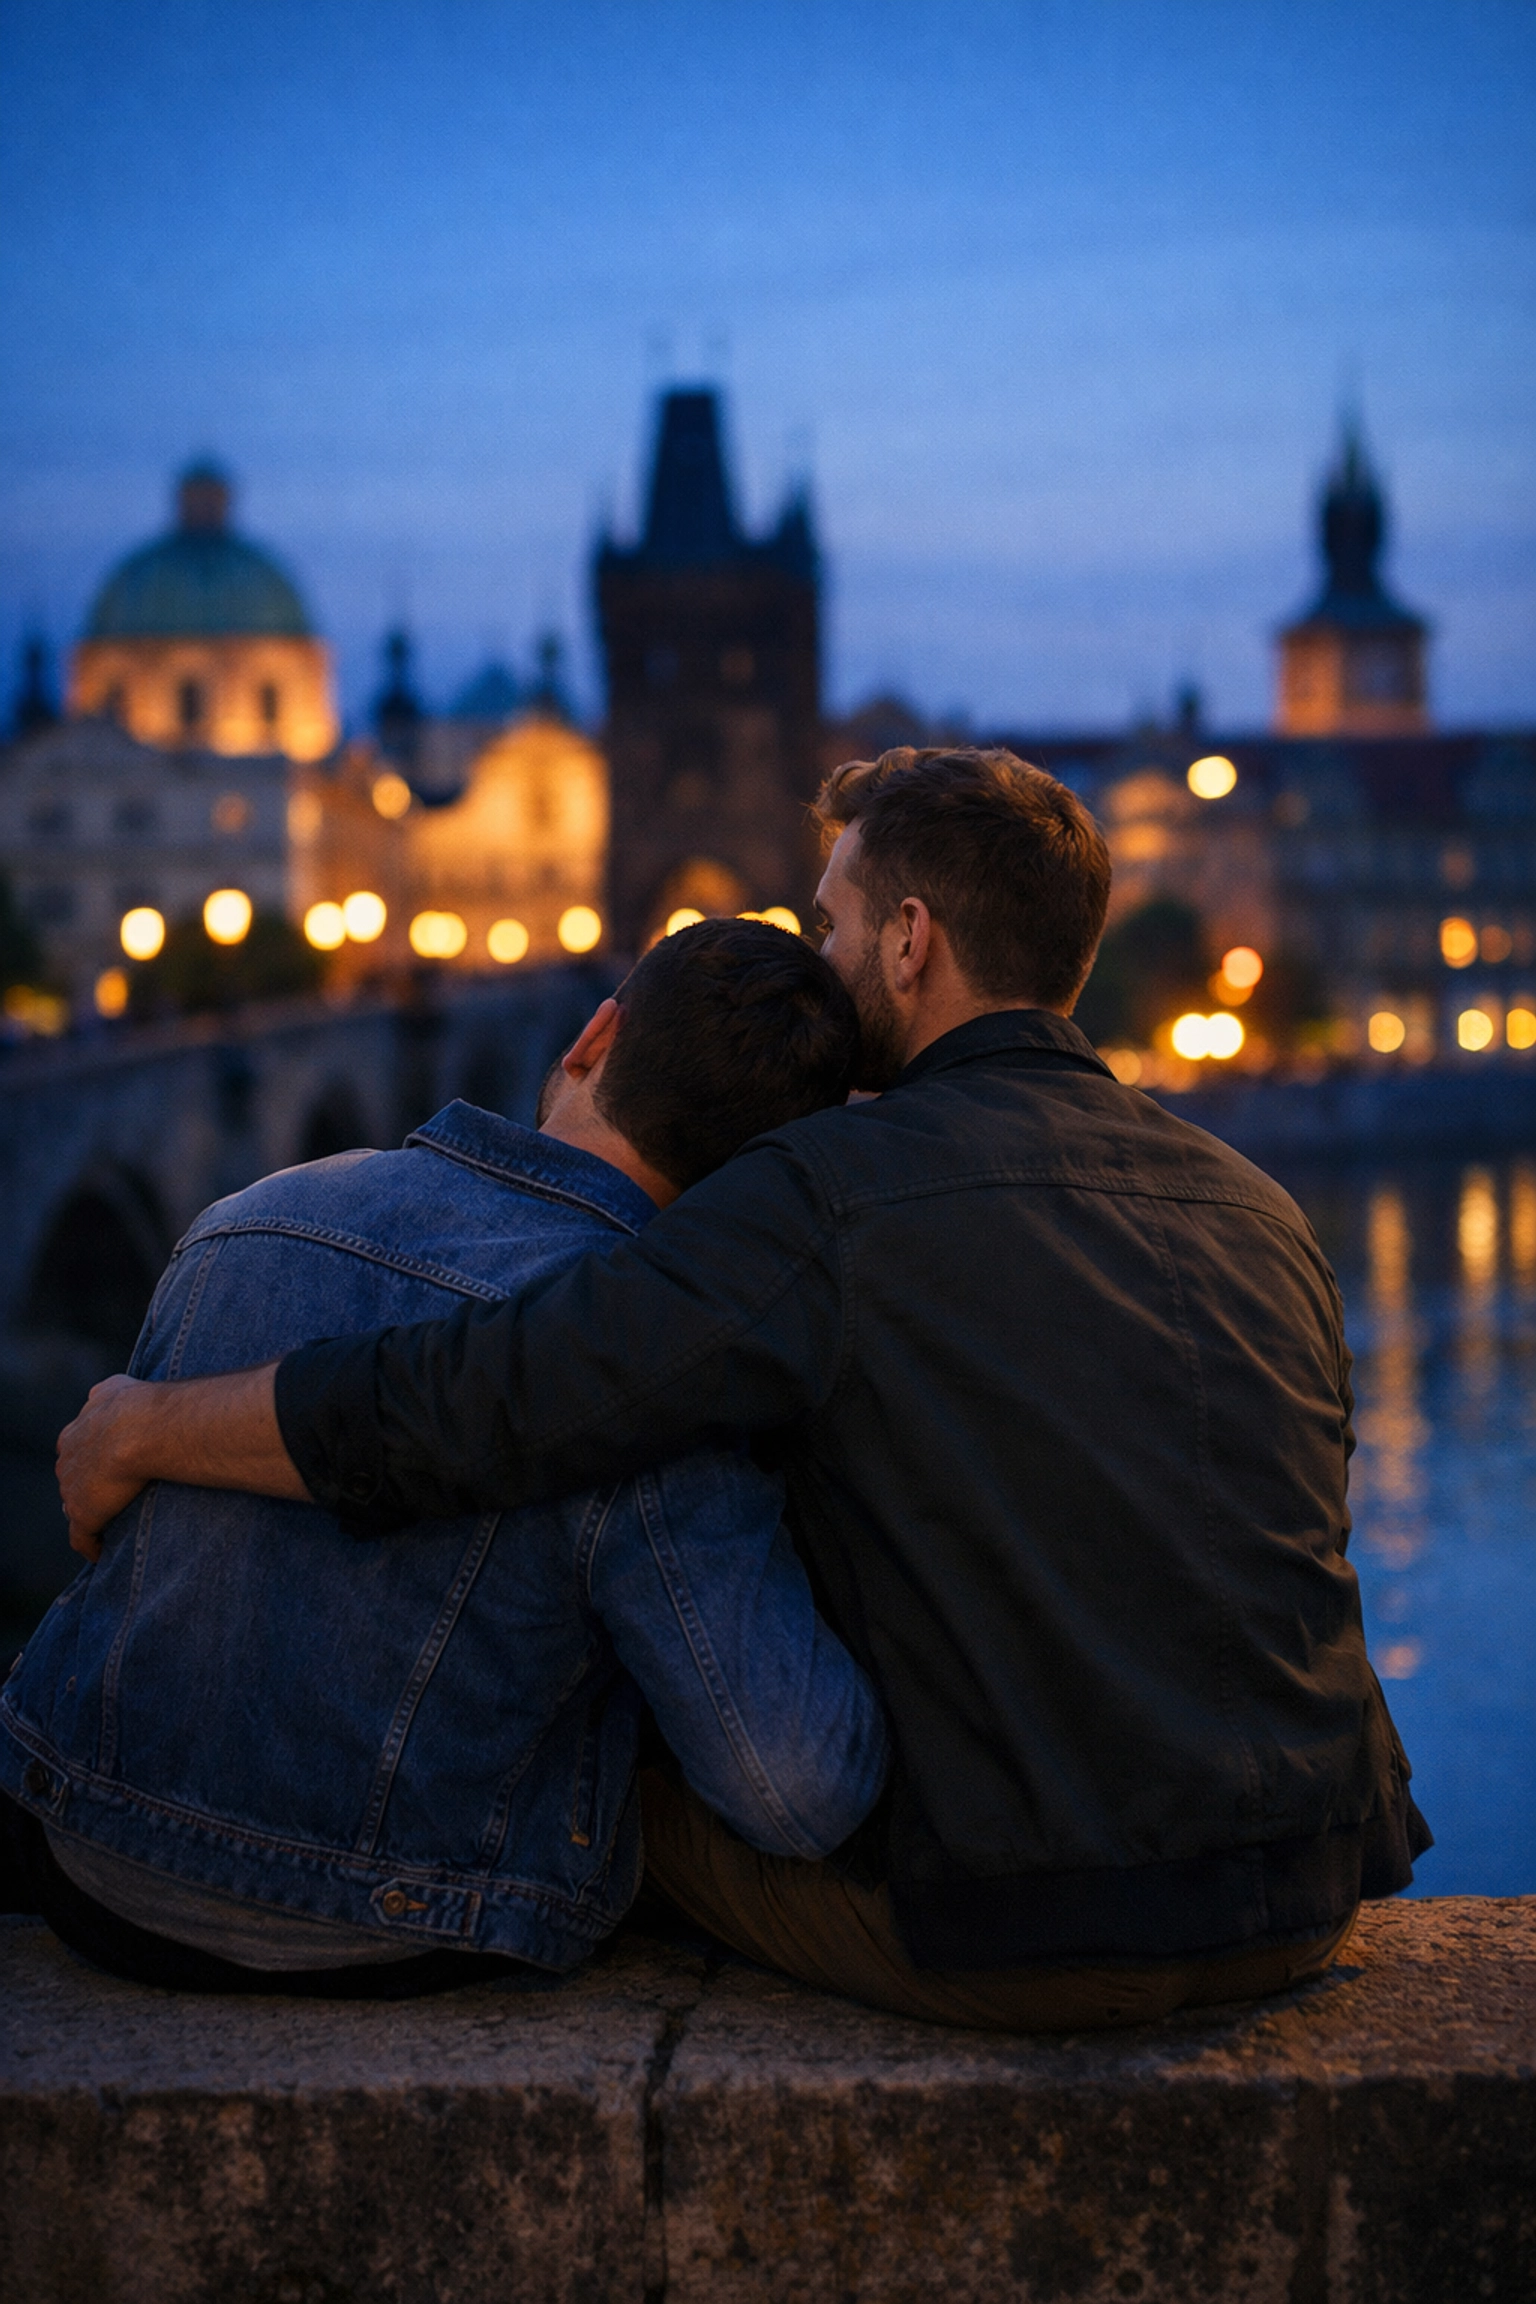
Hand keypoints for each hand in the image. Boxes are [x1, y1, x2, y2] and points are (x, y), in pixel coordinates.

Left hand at [57, 1373, 156, 1560]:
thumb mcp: (115, 1388)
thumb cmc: (139, 1406)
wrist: (141, 1429)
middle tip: (111, 1495)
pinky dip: (90, 1546)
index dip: (90, 1460)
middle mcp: (66, 1461)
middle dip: (86, 1487)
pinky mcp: (83, 1515)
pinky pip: (81, 1538)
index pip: (75, 1451)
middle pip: (71, 1479)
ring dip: (89, 1514)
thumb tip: (103, 1393)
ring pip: (74, 1506)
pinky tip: (100, 1552)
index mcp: (74, 1434)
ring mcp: (72, 1489)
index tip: (107, 1467)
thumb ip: (106, 1393)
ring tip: (111, 1525)